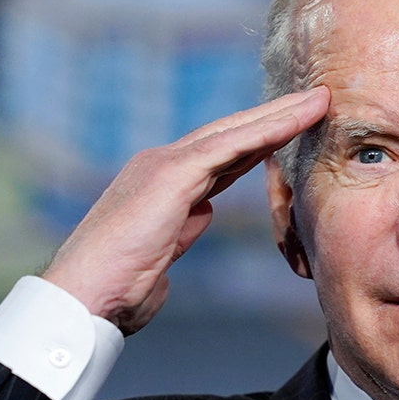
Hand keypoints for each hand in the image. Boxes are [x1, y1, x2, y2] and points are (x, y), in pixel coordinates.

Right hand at [41, 87, 329, 334]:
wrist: (80, 298)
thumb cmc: (114, 290)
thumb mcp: (161, 255)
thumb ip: (183, 229)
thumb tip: (205, 213)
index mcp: (161, 186)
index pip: (220, 157)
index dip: (257, 142)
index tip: (290, 132)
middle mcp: (160, 165)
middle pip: (230, 134)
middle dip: (274, 117)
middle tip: (315, 101)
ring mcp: (164, 165)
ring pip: (234, 132)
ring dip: (279, 115)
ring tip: (318, 101)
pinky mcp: (170, 174)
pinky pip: (229, 146)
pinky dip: (266, 131)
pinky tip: (296, 121)